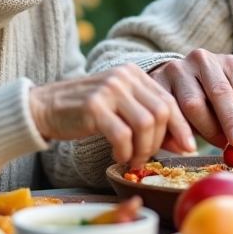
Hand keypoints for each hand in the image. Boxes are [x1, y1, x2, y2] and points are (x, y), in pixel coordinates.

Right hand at [29, 65, 196, 167]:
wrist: (44, 107)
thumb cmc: (85, 112)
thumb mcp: (120, 108)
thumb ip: (149, 120)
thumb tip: (183, 144)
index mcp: (134, 74)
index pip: (169, 99)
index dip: (181, 126)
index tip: (188, 147)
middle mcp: (124, 77)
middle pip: (161, 112)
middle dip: (161, 141)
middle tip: (148, 157)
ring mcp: (109, 90)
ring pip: (146, 124)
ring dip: (144, 149)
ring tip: (134, 159)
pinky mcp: (94, 107)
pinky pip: (122, 135)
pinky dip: (125, 151)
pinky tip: (119, 156)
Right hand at [148, 49, 232, 148]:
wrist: (181, 80)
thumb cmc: (214, 97)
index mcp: (229, 63)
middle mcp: (203, 60)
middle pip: (217, 93)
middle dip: (224, 122)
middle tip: (228, 145)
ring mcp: (177, 68)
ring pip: (192, 104)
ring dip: (202, 129)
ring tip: (207, 144)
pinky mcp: (156, 80)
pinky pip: (170, 110)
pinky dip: (178, 129)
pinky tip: (182, 140)